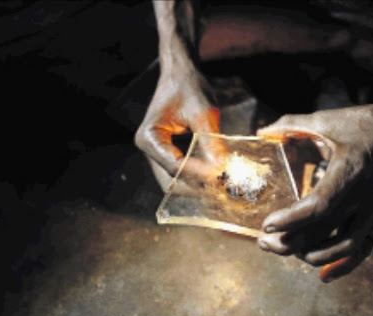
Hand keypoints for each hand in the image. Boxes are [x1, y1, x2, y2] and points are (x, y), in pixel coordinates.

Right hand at [135, 68, 224, 189]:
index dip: (199, 174)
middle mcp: (148, 147)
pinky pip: (182, 169)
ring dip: (198, 182)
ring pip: (178, 178)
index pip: (175, 165)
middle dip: (198, 184)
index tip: (221, 176)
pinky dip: (198, 174)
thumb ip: (212, 143)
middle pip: (173, 178)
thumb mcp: (204, 114)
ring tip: (223, 181)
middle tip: (224, 185)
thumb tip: (222, 170)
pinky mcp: (167, 151)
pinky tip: (216, 173)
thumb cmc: (190, 87)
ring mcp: (156, 151)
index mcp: (150, 136)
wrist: (182, 73)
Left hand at [257, 104, 372, 281]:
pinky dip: (344, 265)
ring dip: (312, 255)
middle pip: (324, 232)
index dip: (290, 220)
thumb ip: (292, 124)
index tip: (267, 225)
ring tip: (287, 251)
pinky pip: (363, 248)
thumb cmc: (368, 124)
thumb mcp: (328, 120)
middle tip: (264, 242)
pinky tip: (324, 274)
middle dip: (289, 243)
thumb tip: (263, 130)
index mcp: (349, 173)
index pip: (318, 207)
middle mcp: (363, 197)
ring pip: (343, 246)